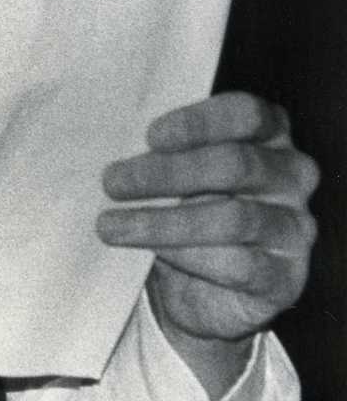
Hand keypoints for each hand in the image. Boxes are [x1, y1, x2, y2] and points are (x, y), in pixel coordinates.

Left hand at [98, 92, 318, 385]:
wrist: (195, 286)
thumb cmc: (180, 206)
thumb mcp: (170, 171)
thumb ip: (158, 151)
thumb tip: (105, 138)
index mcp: (268, 135)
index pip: (247, 114)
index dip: (199, 122)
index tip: (151, 136)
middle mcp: (291, 176)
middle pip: (236, 164)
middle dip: (166, 173)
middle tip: (111, 182)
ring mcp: (294, 228)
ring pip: (234, 219)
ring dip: (162, 222)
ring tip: (110, 226)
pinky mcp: (286, 277)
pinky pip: (239, 266)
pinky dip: (186, 259)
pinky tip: (151, 256)